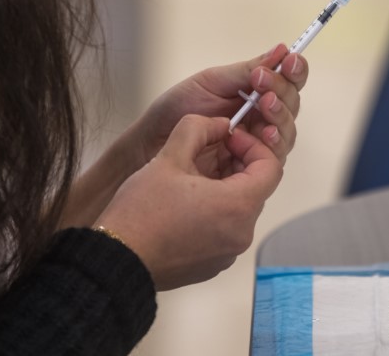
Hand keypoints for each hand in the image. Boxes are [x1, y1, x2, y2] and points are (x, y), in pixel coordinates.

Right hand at [95, 115, 282, 289]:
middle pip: (255, 188)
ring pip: (239, 209)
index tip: (227, 138)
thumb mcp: (168, 157)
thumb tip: (219, 123)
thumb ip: (198, 129)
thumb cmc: (142, 212)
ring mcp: (228, 253)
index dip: (252, 145)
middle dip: (236, 165)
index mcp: (238, 206)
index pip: (271, 167)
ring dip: (224, 188)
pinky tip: (184, 205)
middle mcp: (241, 234)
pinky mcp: (213, 265)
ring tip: (191, 178)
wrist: (118, 260)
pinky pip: (225, 231)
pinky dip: (214, 212)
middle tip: (207, 152)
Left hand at [131, 44, 307, 166]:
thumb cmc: (177, 109)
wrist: (152, 140)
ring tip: (265, 105)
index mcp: (256, 92)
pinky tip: (264, 134)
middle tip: (263, 84)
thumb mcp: (211, 82)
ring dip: (280, 116)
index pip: (289, 81)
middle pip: (292, 106)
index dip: (295, 70)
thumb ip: (247, 70)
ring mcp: (257, 143)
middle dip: (282, 92)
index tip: (290, 60)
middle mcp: (262, 118)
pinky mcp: (249, 166)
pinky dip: (272, 144)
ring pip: (287, 132)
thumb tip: (281, 50)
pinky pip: (272, 158)